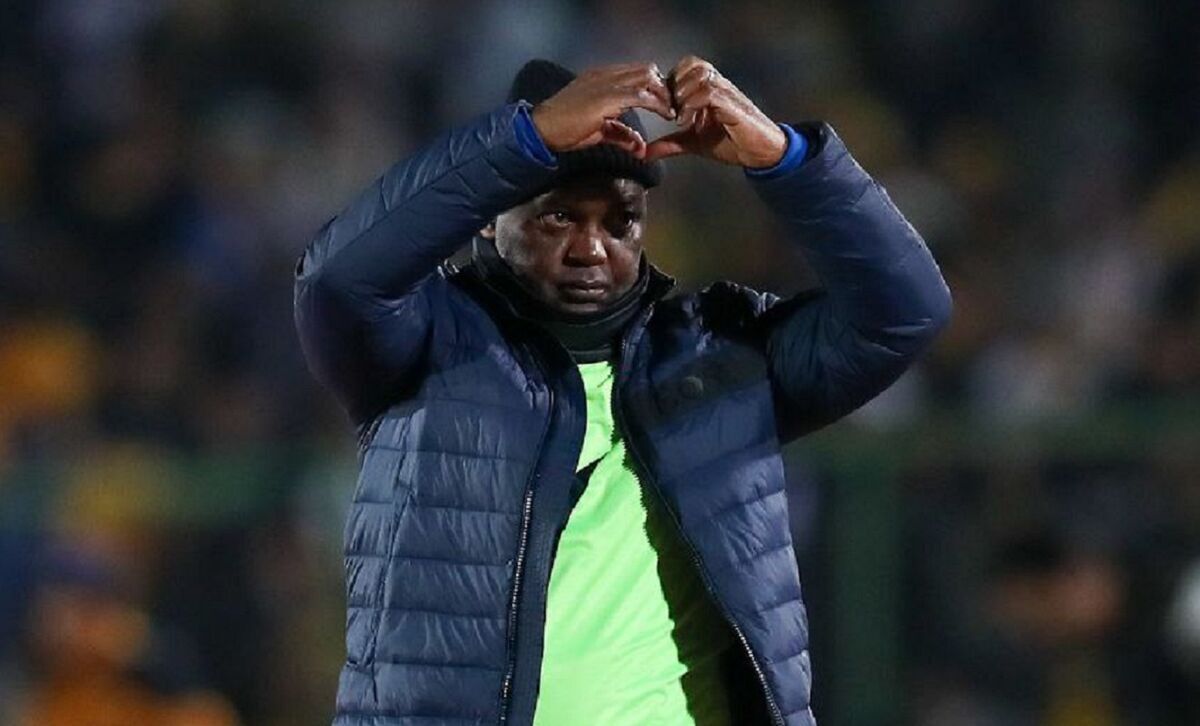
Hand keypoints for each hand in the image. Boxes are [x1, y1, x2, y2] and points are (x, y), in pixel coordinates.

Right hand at [530, 62, 676, 158]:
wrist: (543, 129)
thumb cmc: (566, 129)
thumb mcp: (600, 131)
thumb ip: (622, 134)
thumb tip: (640, 148)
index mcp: (602, 77)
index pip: (636, 71)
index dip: (655, 85)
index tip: (666, 102)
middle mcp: (606, 75)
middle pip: (646, 70)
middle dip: (664, 87)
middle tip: (672, 107)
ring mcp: (607, 83)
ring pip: (647, 77)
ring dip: (664, 94)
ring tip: (672, 111)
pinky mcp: (608, 96)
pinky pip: (640, 93)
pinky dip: (658, 103)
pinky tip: (665, 114)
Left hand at [645, 56, 786, 167]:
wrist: (761, 153)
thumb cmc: (732, 143)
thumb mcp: (693, 143)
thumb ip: (670, 143)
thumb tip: (645, 153)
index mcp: (709, 89)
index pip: (687, 65)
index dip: (671, 80)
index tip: (663, 104)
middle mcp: (718, 85)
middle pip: (692, 63)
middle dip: (675, 84)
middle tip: (669, 109)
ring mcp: (727, 92)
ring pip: (701, 73)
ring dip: (683, 94)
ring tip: (678, 116)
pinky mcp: (733, 104)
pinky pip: (709, 92)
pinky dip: (692, 105)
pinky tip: (686, 122)